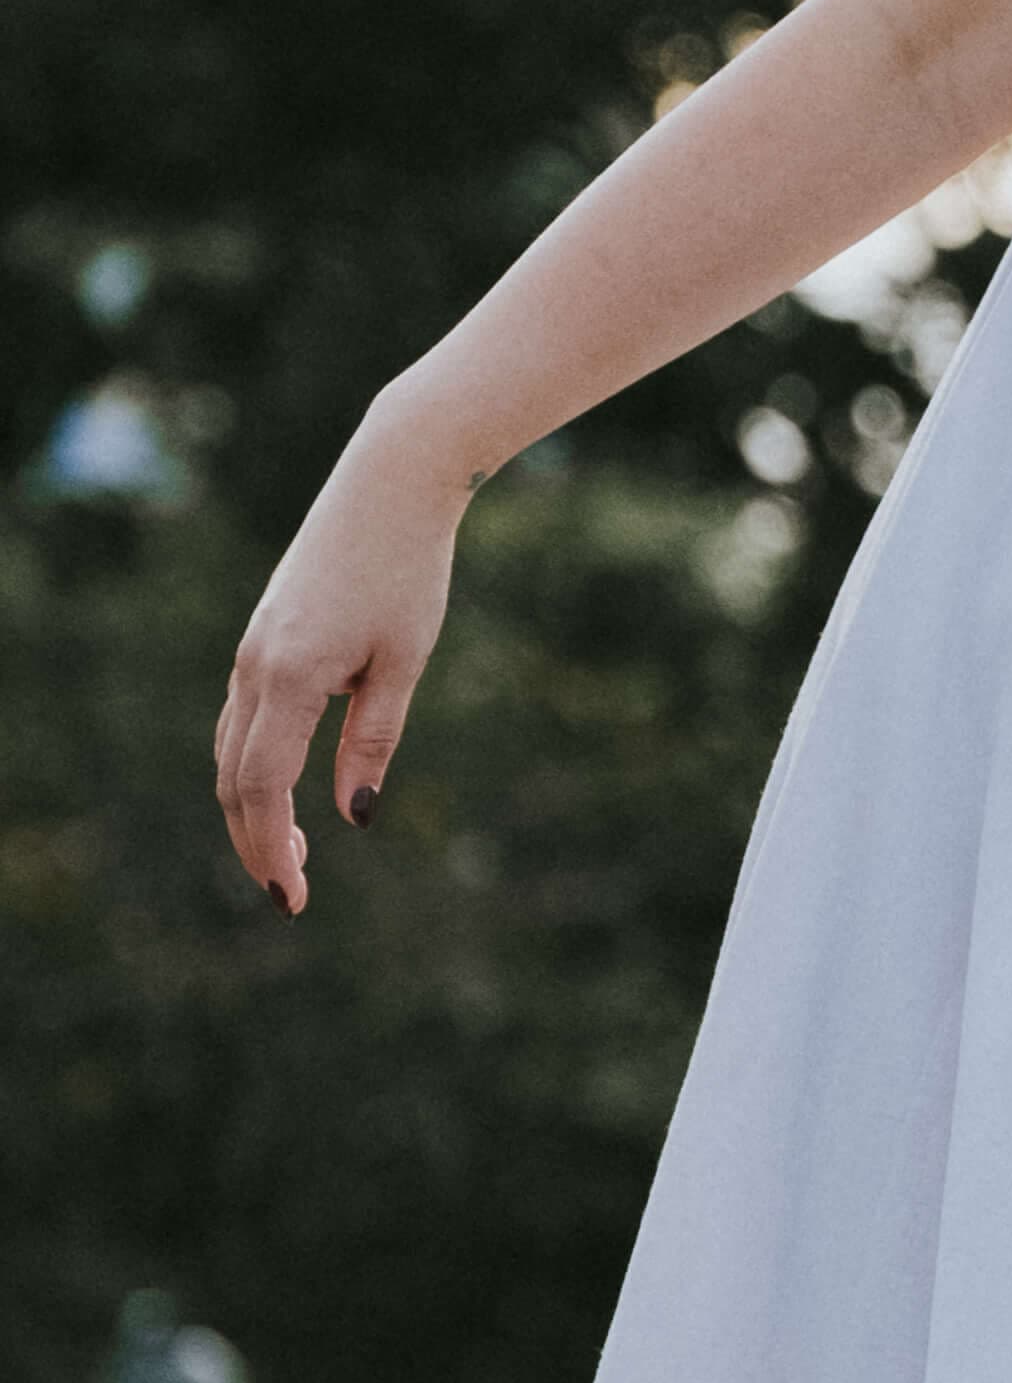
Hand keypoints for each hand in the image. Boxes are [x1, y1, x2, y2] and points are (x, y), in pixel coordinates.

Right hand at [215, 397, 469, 910]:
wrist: (390, 483)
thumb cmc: (409, 570)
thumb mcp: (404, 663)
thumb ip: (372, 740)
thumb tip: (354, 814)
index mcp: (289, 677)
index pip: (263, 787)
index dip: (271, 849)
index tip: (292, 899)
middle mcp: (256, 666)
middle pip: (235, 778)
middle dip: (255, 840)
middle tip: (289, 893)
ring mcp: (252, 649)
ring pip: (233, 750)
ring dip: (252, 806)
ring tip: (292, 851)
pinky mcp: (263, 637)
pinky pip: (245, 718)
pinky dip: (255, 765)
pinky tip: (287, 788)